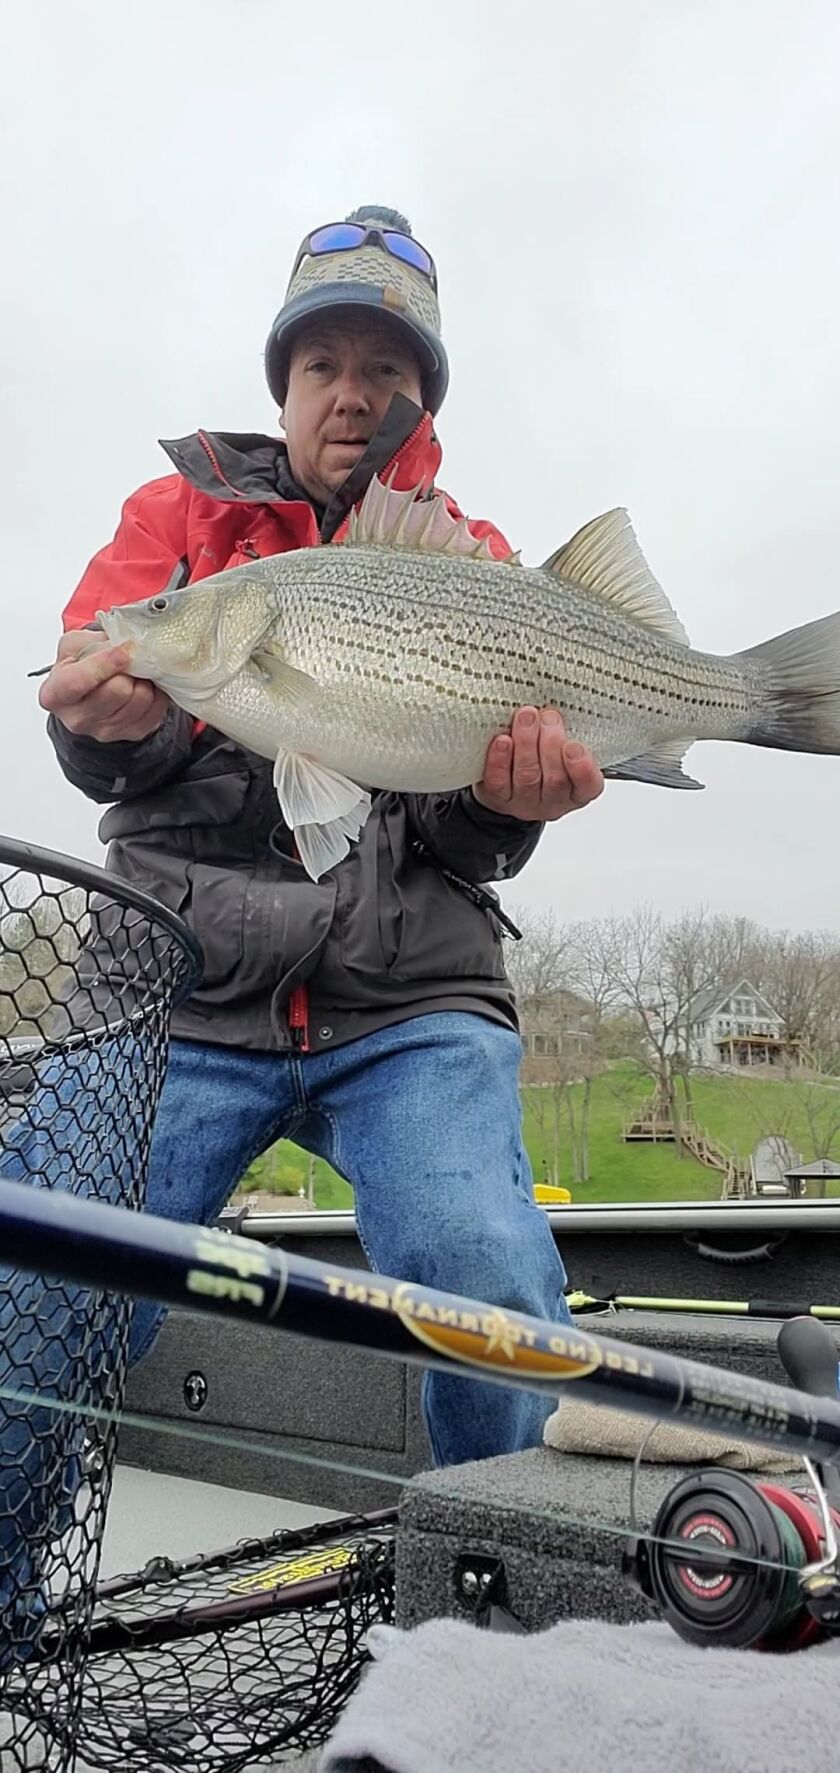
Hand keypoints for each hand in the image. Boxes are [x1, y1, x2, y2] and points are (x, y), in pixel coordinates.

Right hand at [38, 630, 170, 742]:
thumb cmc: (80, 667)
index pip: (78, 682)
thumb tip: (123, 643)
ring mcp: (106, 730)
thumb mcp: (74, 645)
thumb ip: (93, 642)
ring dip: (144, 679)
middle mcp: (78, 718)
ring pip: (141, 699)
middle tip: (130, 657)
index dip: (104, 664)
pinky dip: (156, 693)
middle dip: (129, 669)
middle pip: (117, 691)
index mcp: (55, 694)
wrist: (90, 693)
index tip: (123, 651)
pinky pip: (156, 709)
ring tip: (135, 672)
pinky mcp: (131, 733)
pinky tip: (143, 684)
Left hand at [473, 706, 604, 821]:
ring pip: (528, 776)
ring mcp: (524, 801)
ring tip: (526, 716)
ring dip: (527, 743)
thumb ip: (567, 735)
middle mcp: (552, 800)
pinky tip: (502, 741)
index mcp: (577, 790)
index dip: (583, 767)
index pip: (588, 784)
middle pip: (555, 778)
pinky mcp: (499, 798)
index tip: (574, 745)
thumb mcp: (563, 748)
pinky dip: (500, 760)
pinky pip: (499, 782)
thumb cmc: (542, 759)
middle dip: (551, 743)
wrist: (506, 783)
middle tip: (548, 717)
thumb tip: (561, 707)